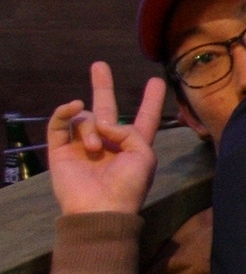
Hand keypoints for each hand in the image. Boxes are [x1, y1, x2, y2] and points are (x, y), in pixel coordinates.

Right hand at [46, 61, 164, 216]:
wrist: (99, 209)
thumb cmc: (128, 186)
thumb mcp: (144, 156)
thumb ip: (130, 131)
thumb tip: (103, 122)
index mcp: (133, 145)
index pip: (144, 118)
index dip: (151, 101)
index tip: (156, 81)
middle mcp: (108, 141)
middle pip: (105, 107)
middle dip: (102, 86)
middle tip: (99, 65)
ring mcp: (82, 145)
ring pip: (85, 118)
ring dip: (91, 128)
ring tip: (96, 148)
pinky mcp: (61, 149)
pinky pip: (60, 123)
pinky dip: (65, 112)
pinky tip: (73, 107)